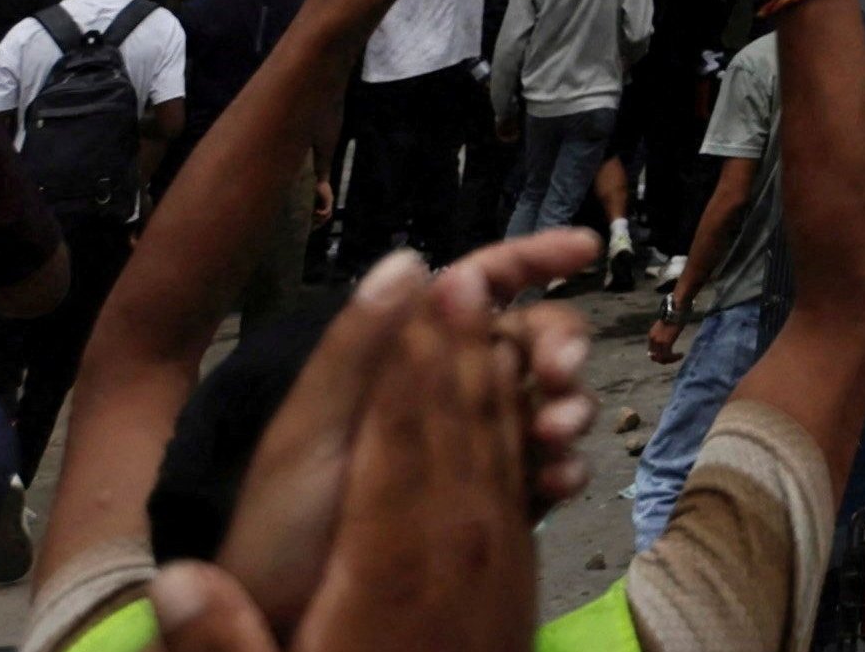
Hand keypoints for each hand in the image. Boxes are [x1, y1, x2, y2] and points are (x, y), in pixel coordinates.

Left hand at [154, 253, 538, 651]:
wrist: (278, 625)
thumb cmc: (281, 527)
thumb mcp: (309, 431)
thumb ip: (358, 348)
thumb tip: (412, 255)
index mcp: (395, 361)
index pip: (471, 286)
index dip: (531, 259)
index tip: (587, 249)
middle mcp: (435, 393)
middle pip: (521, 341)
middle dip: (558, 347)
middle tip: (562, 378)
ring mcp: (462, 449)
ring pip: (539, 403)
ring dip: (564, 408)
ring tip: (557, 436)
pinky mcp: (480, 505)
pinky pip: (536, 473)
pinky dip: (559, 471)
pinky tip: (560, 485)